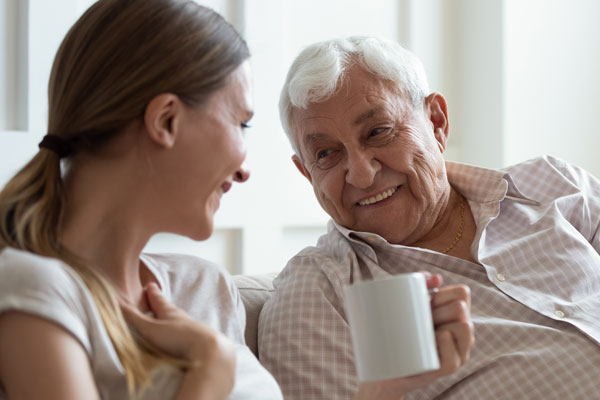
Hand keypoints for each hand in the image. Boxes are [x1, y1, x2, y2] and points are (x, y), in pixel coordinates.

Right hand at [120, 283, 235, 398]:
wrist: (208, 351)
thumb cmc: (178, 337)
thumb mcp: (150, 328)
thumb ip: (133, 317)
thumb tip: (114, 301)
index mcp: (170, 312)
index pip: (159, 300)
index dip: (153, 293)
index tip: (150, 285)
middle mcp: (182, 319)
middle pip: (170, 309)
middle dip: (162, 304)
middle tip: (158, 297)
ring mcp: (191, 331)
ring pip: (179, 322)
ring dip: (172, 319)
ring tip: (167, 318)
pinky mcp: (197, 344)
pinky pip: (186, 336)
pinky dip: (180, 334)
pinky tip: (179, 339)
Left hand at [354, 274, 473, 399]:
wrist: (384, 366)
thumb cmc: (399, 331)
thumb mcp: (406, 304)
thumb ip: (419, 284)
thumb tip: (435, 278)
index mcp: (456, 314)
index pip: (462, 292)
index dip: (442, 293)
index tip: (425, 302)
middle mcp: (462, 332)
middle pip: (460, 308)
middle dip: (437, 309)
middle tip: (422, 320)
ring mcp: (458, 352)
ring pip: (463, 327)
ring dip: (441, 324)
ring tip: (424, 333)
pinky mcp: (447, 369)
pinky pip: (454, 357)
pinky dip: (443, 343)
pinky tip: (432, 341)